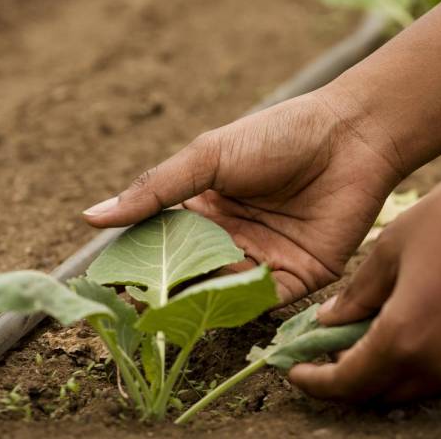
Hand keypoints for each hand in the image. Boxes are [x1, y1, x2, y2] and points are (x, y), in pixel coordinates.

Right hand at [81, 89, 406, 303]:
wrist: (349, 136)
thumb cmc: (278, 135)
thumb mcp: (208, 157)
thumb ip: (155, 190)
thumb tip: (91, 218)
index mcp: (204, 210)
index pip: (161, 245)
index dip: (137, 262)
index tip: (110, 279)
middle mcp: (230, 240)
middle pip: (188, 275)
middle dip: (164, 290)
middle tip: (136, 304)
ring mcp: (263, 260)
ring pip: (221, 293)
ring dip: (198, 300)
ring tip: (171, 306)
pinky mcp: (299, 276)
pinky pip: (263, 300)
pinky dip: (241, 304)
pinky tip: (219, 301)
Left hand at [288, 150, 440, 402]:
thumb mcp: (393, 247)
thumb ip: (357, 294)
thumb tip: (327, 323)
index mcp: (406, 339)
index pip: (348, 383)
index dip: (316, 381)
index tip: (295, 371)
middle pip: (384, 394)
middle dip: (351, 380)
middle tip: (329, 353)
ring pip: (422, 386)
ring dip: (392, 371)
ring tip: (373, 335)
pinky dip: (431, 360)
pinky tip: (424, 324)